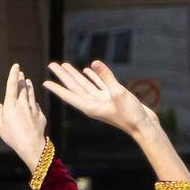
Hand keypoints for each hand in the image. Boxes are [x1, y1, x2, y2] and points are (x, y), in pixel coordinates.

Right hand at [0, 64, 52, 168]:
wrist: (31, 146)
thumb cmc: (12, 137)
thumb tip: (0, 105)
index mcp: (10, 105)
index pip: (12, 85)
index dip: (13, 74)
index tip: (16, 66)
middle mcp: (22, 104)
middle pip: (22, 87)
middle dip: (21, 78)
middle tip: (21, 72)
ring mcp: (33, 109)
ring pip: (31, 94)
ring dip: (29, 86)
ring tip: (27, 81)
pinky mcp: (41, 115)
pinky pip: (36, 106)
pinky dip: (33, 102)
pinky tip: (33, 101)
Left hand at [43, 59, 158, 138]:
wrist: (145, 127)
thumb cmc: (132, 115)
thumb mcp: (119, 94)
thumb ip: (106, 77)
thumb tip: (94, 62)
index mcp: (91, 107)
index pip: (69, 96)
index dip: (57, 89)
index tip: (44, 83)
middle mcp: (94, 104)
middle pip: (75, 88)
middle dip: (63, 77)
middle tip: (52, 65)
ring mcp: (103, 101)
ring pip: (85, 86)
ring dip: (76, 76)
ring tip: (65, 65)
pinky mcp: (113, 99)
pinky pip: (99, 85)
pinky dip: (93, 78)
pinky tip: (88, 70)